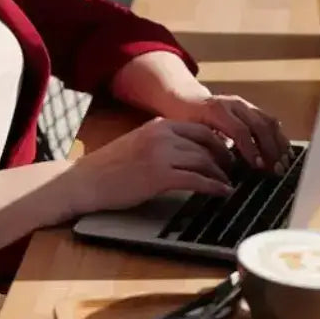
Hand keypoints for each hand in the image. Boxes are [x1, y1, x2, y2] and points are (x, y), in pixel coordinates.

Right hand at [65, 118, 234, 215]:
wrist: (85, 181)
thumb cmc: (109, 168)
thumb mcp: (138, 144)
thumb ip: (162, 143)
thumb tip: (190, 153)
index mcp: (157, 125)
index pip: (199, 129)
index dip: (218, 143)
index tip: (227, 155)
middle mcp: (162, 135)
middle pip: (207, 142)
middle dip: (225, 158)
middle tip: (234, 170)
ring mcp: (161, 154)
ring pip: (204, 161)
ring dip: (221, 174)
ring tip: (228, 184)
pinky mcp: (159, 176)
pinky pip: (196, 180)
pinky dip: (214, 187)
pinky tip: (222, 193)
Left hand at [174, 92, 291, 173]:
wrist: (185, 98)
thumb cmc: (184, 118)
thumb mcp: (189, 132)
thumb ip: (206, 145)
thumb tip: (222, 166)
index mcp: (216, 110)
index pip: (239, 130)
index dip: (250, 149)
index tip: (257, 166)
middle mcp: (233, 104)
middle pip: (259, 125)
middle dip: (270, 149)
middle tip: (275, 169)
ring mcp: (244, 104)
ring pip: (268, 121)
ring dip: (278, 143)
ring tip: (283, 163)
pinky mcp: (250, 107)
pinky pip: (269, 120)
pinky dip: (278, 136)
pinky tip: (283, 152)